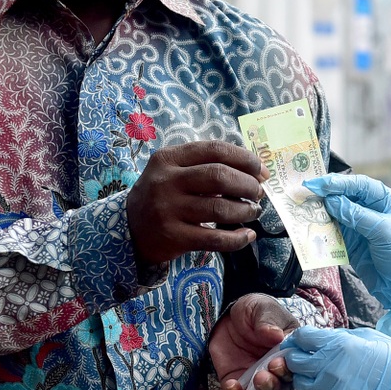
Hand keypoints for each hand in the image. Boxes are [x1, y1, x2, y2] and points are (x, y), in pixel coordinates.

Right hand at [123, 141, 266, 266]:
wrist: (129, 229)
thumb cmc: (162, 195)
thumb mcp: (174, 171)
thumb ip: (207, 165)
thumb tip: (255, 172)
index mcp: (169, 158)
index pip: (215, 150)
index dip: (244, 159)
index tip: (261, 170)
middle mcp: (166, 182)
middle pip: (219, 176)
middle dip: (247, 184)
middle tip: (257, 193)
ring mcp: (168, 210)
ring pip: (219, 209)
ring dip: (245, 211)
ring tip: (252, 211)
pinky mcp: (174, 237)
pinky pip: (215, 239)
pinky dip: (237, 238)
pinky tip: (247, 235)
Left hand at [209, 293, 296, 389]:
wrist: (229, 319)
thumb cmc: (253, 312)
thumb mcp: (261, 308)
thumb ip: (268, 320)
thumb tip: (277, 335)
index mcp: (291, 354)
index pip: (296, 368)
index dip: (288, 370)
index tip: (276, 364)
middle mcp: (280, 374)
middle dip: (273, 387)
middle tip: (261, 376)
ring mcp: (260, 384)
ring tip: (246, 388)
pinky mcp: (241, 389)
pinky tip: (231, 386)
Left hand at [282, 327, 390, 389]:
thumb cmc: (390, 356)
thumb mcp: (363, 336)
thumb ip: (335, 338)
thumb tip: (315, 341)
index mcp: (337, 345)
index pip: (301, 338)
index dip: (299, 338)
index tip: (302, 341)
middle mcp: (329, 368)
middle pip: (294, 362)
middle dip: (296, 358)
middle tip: (305, 357)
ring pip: (301, 384)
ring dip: (305, 377)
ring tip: (318, 374)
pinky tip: (328, 387)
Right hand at [302, 174, 390, 309]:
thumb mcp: (382, 232)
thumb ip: (356, 215)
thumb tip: (330, 200)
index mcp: (385, 201)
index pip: (359, 185)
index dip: (338, 183)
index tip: (318, 184)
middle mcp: (371, 209)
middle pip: (345, 195)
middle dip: (325, 193)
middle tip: (304, 191)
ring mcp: (360, 226)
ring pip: (336, 212)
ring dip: (320, 210)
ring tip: (303, 205)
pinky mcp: (350, 242)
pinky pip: (333, 231)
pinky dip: (322, 228)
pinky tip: (310, 224)